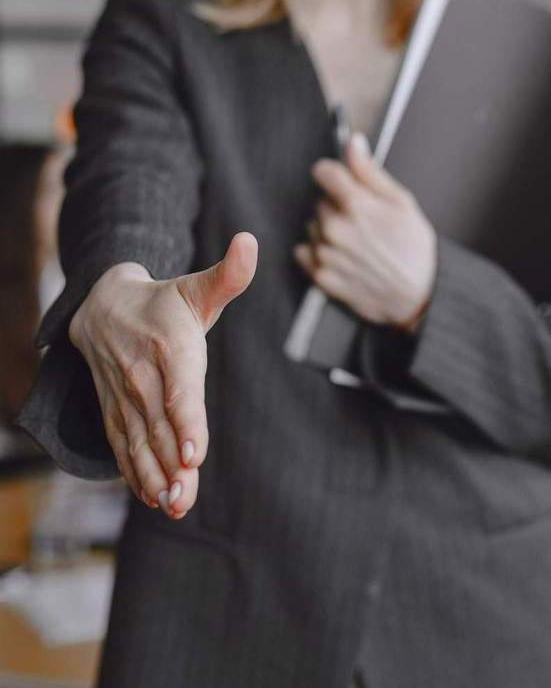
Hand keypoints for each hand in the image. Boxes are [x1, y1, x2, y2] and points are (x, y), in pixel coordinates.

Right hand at [68, 233, 257, 518]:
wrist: (103, 307)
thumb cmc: (165, 301)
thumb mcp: (197, 287)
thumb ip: (228, 275)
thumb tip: (251, 242)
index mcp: (170, 343)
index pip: (179, 386)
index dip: (186, 420)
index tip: (194, 452)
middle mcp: (143, 373)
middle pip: (159, 425)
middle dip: (172, 464)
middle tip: (184, 497)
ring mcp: (125, 395)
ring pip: (140, 441)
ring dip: (154, 476)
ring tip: (173, 504)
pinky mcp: (114, 410)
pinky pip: (122, 445)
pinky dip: (134, 472)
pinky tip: (152, 497)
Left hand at [294, 133, 436, 329]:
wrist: (419, 296)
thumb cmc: (414, 249)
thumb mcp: (401, 202)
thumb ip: (370, 172)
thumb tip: (353, 143)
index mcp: (356, 206)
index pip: (323, 172)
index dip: (335, 175)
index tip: (344, 183)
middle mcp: (335, 229)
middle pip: (319, 201)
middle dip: (337, 207)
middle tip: (363, 222)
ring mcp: (326, 254)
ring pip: (313, 227)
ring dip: (327, 231)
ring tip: (356, 243)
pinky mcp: (320, 276)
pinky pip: (305, 252)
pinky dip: (318, 253)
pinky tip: (343, 258)